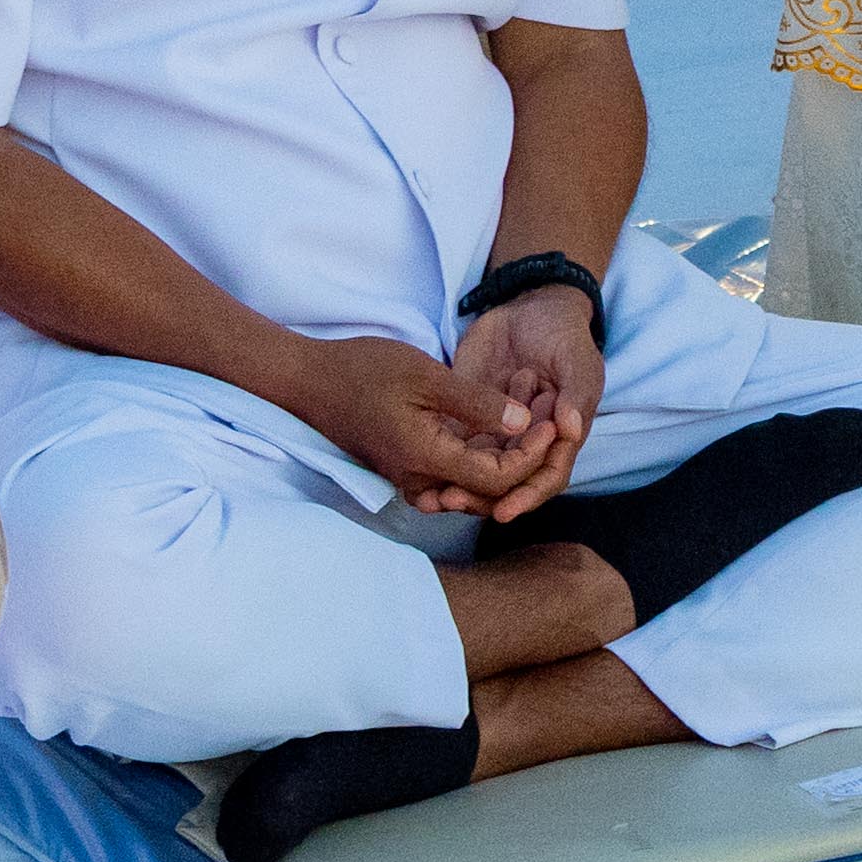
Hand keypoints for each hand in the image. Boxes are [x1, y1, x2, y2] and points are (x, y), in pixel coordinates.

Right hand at [300, 329, 572, 514]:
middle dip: (524, 461)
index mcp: (425, 458)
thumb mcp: (427, 376)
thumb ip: (476, 404)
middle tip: (547, 421)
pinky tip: (496, 426)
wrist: (310, 380)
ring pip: (470, 485)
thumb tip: (522, 425)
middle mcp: (418, 479)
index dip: (531, 455)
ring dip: (503, 459)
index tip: (550, 421)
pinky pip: (451, 475)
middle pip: (487, 491)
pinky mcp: (405, 467)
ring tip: (528, 420)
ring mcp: (409, 477)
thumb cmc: (364, 370)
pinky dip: (478, 457)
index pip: (496, 479)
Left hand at [441, 286, 606, 518]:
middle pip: (508, 483)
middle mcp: (528, 441)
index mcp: (560, 434)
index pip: (547, 476)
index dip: (527, 495)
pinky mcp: (468, 419)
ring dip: (459, 487)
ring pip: (478, 472)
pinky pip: (453, 449)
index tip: (504, 510)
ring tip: (434, 496)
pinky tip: (420, 479)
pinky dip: (440, 466)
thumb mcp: (577, 358)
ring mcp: (496, 432)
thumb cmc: (562, 334)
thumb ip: (576, 393)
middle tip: (453, 499)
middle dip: (482, 497)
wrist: (528, 307)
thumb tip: (569, 430)